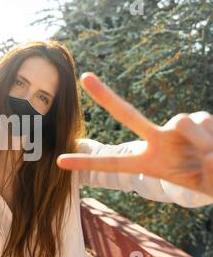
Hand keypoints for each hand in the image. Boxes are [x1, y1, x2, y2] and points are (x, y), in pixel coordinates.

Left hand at [56, 72, 212, 196]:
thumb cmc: (205, 179)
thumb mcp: (195, 180)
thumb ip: (194, 156)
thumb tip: (190, 126)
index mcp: (147, 162)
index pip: (112, 162)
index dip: (87, 163)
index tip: (59, 161)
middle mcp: (157, 141)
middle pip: (127, 114)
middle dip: (105, 96)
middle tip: (84, 77)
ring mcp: (175, 129)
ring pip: (182, 121)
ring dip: (200, 142)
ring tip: (210, 156)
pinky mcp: (197, 119)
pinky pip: (202, 121)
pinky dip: (211, 137)